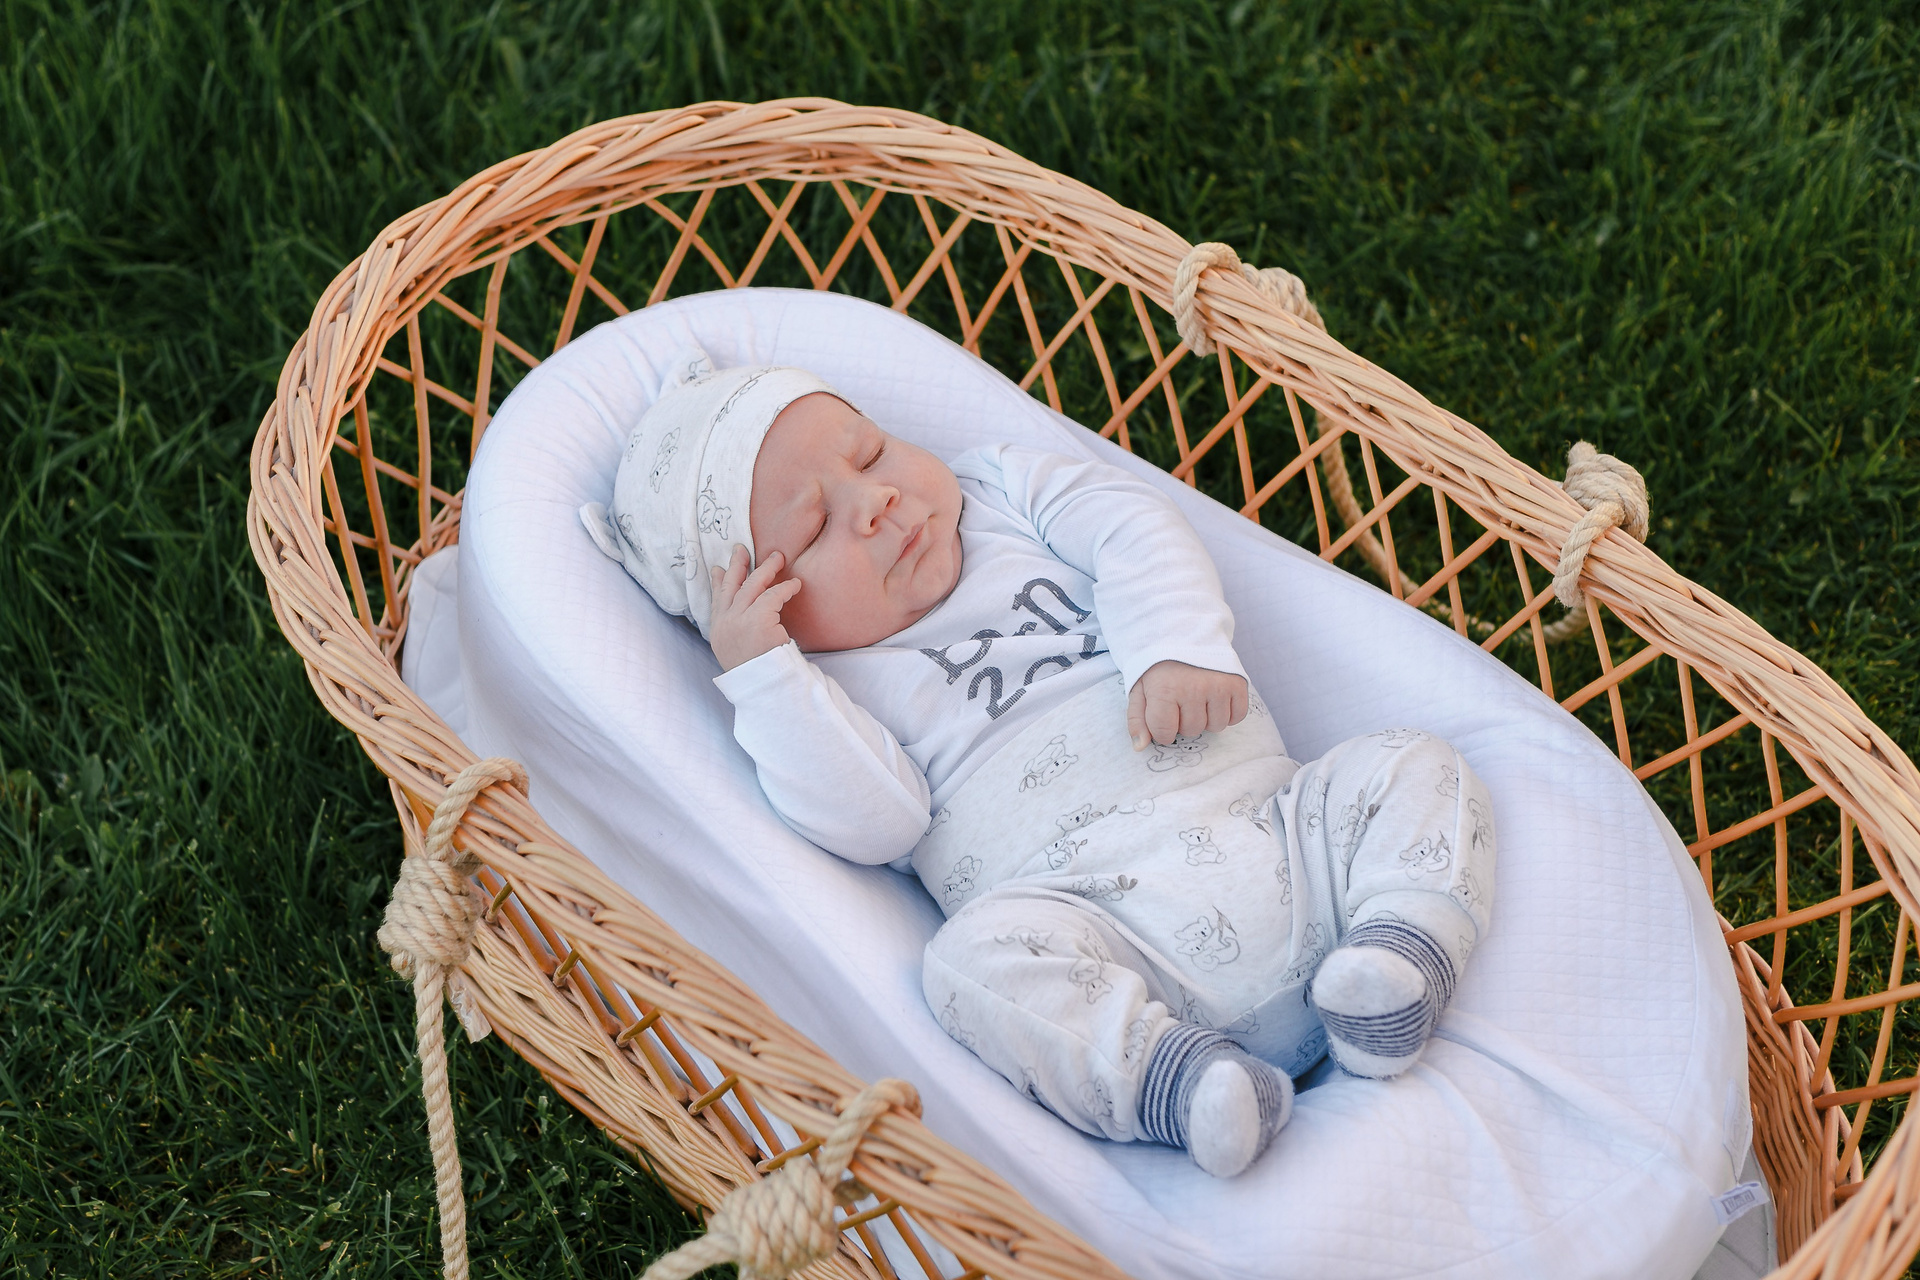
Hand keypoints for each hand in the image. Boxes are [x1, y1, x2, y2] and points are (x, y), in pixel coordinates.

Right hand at [709, 545, 803, 670]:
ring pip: (753, 585)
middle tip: (741, 548)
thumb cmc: (757, 672)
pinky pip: (773, 596)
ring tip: (778, 557)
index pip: (717, 600)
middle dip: (737, 565)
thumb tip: (742, 614)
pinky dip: (786, 588)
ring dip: (766, 568)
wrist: (763, 687)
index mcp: (719, 631)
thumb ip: (737, 631)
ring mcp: (739, 620)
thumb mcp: (738, 651)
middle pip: (731, 586)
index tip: (719, 568)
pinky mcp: (758, 620)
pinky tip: (795, 585)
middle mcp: (725, 623)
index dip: (718, 582)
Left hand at [1127, 660, 1247, 748]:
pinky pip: (1236, 717)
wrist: (1185, 633)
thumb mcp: (1139, 688)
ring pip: (1216, 726)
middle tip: (1181, 699)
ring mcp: (1218, 686)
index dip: (1162, 729)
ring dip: (1206, 718)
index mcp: (1165, 689)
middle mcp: (1193, 688)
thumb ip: (1137, 720)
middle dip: (1184, 721)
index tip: (1162, 714)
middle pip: (1192, 731)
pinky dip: (1227, 713)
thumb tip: (1140, 748)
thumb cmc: (1159, 666)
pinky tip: (1215, 698)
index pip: (1165, 733)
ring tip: (1198, 697)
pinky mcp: (1237, 683)